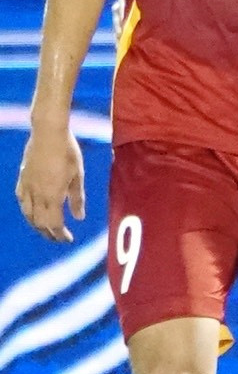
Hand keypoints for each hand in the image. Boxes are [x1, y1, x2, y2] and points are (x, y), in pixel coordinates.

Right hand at [15, 124, 83, 240]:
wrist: (47, 133)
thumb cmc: (67, 152)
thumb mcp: (77, 175)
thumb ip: (77, 198)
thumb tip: (79, 218)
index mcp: (52, 195)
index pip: (54, 223)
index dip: (60, 234)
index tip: (68, 240)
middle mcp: (36, 195)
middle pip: (40, 222)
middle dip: (49, 233)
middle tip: (58, 238)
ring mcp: (26, 187)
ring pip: (28, 214)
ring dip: (37, 225)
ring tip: (45, 229)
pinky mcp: (21, 179)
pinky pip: (21, 201)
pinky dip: (26, 211)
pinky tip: (30, 212)